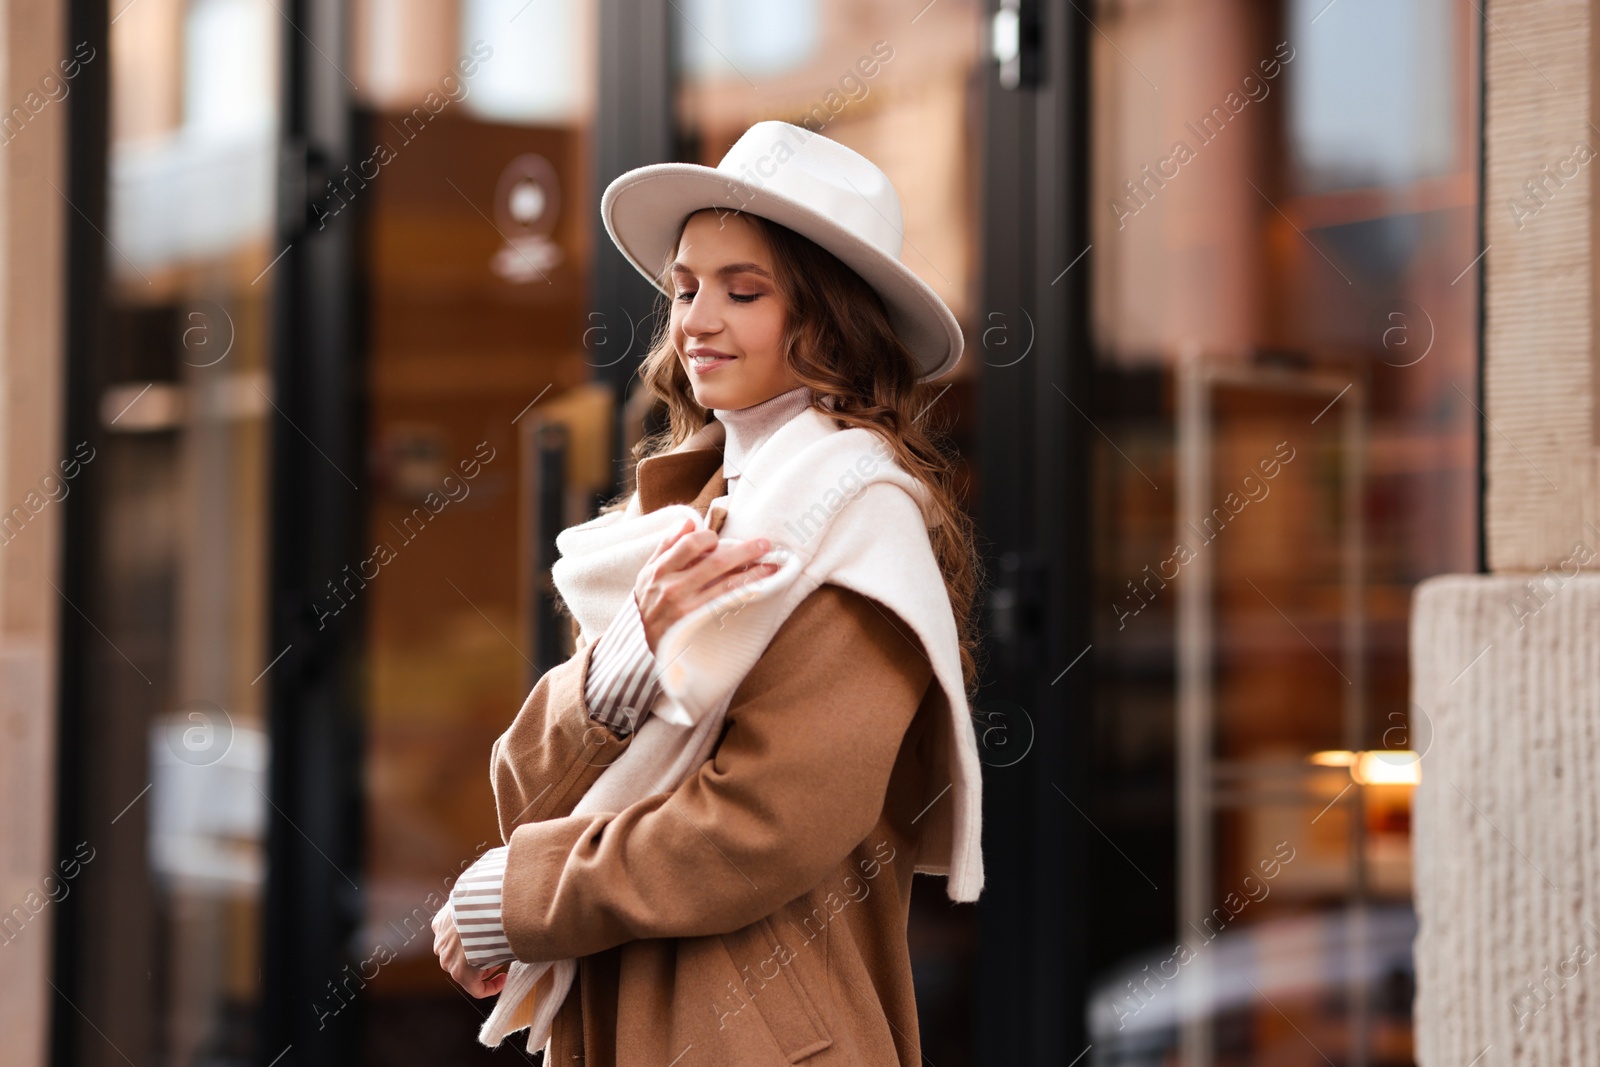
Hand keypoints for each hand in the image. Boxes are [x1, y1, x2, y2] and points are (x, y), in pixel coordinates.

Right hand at [431, 904, 509, 997]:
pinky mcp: (438, 924)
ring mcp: (440, 942)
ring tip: (486, 935)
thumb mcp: (506, 955)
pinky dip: (460, 929)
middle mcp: (447, 961)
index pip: (477, 990)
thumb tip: (507, 959)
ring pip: (455, 949)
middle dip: (481, 964)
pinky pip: (449, 931)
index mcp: (462, 974)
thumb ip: (501, 962)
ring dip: (468, 946)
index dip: (494, 986)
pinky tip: (475, 920)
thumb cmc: (496, 932)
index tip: (504, 977)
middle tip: (496, 953)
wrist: (482, 906)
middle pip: (465, 968)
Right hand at [634, 516, 779, 651]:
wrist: (644, 644)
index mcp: (659, 570)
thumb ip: (667, 546)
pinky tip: (761, 589)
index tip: (719, 539)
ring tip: (771, 566)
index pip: (690, 543)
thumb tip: (689, 522)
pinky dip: (745, 594)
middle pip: (715, 562)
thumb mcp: (649, 573)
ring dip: (753, 573)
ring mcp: (686, 608)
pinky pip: (727, 606)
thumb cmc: (651, 604)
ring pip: (726, 585)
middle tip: (765, 544)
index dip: (709, 536)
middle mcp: (672, 588)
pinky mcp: (697, 625)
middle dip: (745, 550)